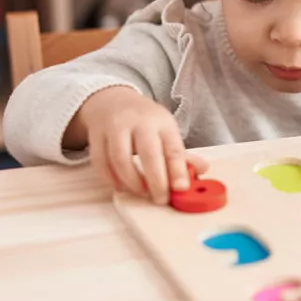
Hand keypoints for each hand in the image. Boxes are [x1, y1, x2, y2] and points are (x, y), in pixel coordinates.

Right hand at [75, 86, 208, 203]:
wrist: (113, 100)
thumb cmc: (145, 122)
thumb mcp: (166, 131)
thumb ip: (182, 154)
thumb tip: (204, 170)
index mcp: (162, 122)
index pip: (173, 148)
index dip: (178, 170)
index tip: (181, 189)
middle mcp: (139, 122)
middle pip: (148, 153)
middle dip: (156, 180)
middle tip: (161, 199)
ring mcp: (116, 128)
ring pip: (120, 158)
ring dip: (132, 182)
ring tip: (141, 192)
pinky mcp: (97, 135)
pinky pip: (101, 161)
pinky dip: (111, 178)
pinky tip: (121, 186)